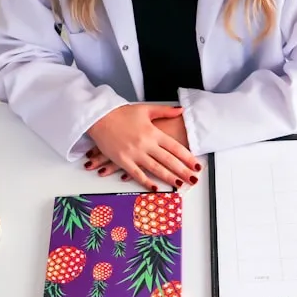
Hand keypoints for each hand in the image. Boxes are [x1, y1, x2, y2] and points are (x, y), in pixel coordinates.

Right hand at [83, 104, 199, 190]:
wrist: (99, 116)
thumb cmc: (121, 113)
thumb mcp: (145, 109)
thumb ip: (164, 111)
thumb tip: (180, 110)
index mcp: (153, 132)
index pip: (175, 147)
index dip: (188, 158)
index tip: (196, 165)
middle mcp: (146, 144)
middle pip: (169, 160)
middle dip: (183, 171)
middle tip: (194, 179)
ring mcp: (134, 153)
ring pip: (156, 169)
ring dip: (169, 178)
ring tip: (180, 184)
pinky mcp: (123, 160)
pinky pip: (137, 174)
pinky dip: (146, 181)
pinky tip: (155, 188)